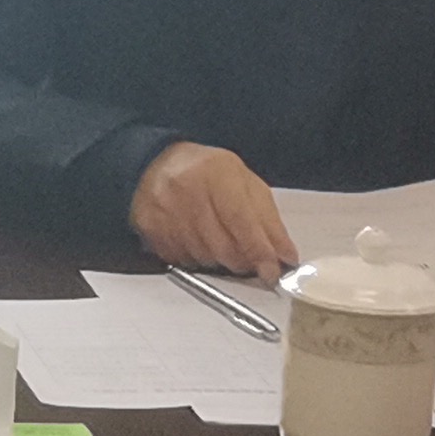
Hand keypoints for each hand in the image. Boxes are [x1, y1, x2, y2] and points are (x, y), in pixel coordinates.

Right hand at [128, 140, 295, 277]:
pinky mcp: (149, 227)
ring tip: (220, 240)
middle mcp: (187, 190)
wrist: (158, 164)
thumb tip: (285, 256)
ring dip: (219, 260)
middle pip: (223, 246)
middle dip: (243, 261)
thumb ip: (269, 221)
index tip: (272, 271)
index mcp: (217, 174)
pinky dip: (196, 259)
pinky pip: (182, 260)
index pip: (242, 222)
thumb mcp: (247, 185)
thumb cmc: (207, 173)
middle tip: (249, 259)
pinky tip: (198, 241)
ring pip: (203, 258)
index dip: (260, 251)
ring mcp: (164, 210)